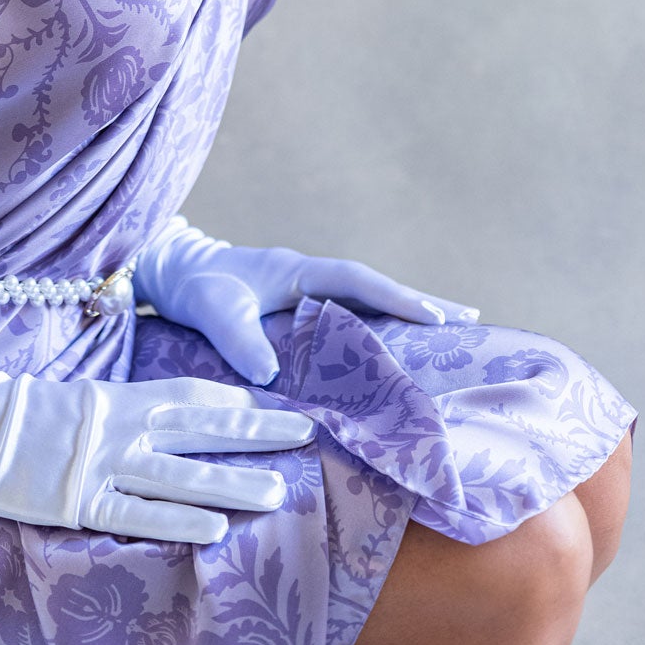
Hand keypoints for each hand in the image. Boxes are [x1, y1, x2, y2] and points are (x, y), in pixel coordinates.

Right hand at [0, 367, 318, 543]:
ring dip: (232, 481)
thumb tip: (147, 423)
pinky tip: (214, 529)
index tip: (280, 404)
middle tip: (310, 432)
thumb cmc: (8, 414)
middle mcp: (118, 425)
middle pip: (201, 428)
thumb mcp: (71, 402)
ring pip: (180, 474)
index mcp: (116, 398)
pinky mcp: (76, 499)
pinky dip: (176, 520)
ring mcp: (99, 463)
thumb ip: (112, 412)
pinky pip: (135, 513)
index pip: (191, 396)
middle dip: (257, 431)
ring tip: (280, 489)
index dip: (237, 402)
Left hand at [134, 216, 480, 385]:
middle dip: (420, 301)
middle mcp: (310, 274)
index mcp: (296, 270)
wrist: (174, 270)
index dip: (395, 297)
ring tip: (453, 328)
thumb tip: (270, 375)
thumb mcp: (212, 311)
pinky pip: (352, 309)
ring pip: (367, 296)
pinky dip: (381, 320)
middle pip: (375, 285)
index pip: (356, 280)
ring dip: (406, 310)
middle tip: (469, 319)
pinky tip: (399, 342)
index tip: (435, 316)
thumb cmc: (194, 287)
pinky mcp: (302, 302)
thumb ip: (238, 339)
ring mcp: (308, 287)